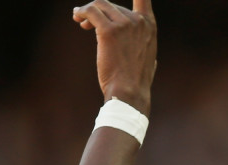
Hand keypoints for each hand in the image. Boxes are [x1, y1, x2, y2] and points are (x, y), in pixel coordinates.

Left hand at [73, 0, 156, 114]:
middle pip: (112, 4)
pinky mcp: (108, 31)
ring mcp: (125, 25)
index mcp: (149, 25)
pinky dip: (82, 12)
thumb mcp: (148, 58)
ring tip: (80, 20)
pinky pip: (91, 12)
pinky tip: (77, 18)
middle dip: (98, 12)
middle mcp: (138, 21)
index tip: (108, 2)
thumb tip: (144, 49)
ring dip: (87, 11)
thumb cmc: (136, 80)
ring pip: (100, 5)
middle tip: (86, 24)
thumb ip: (144, 46)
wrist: (128, 92)